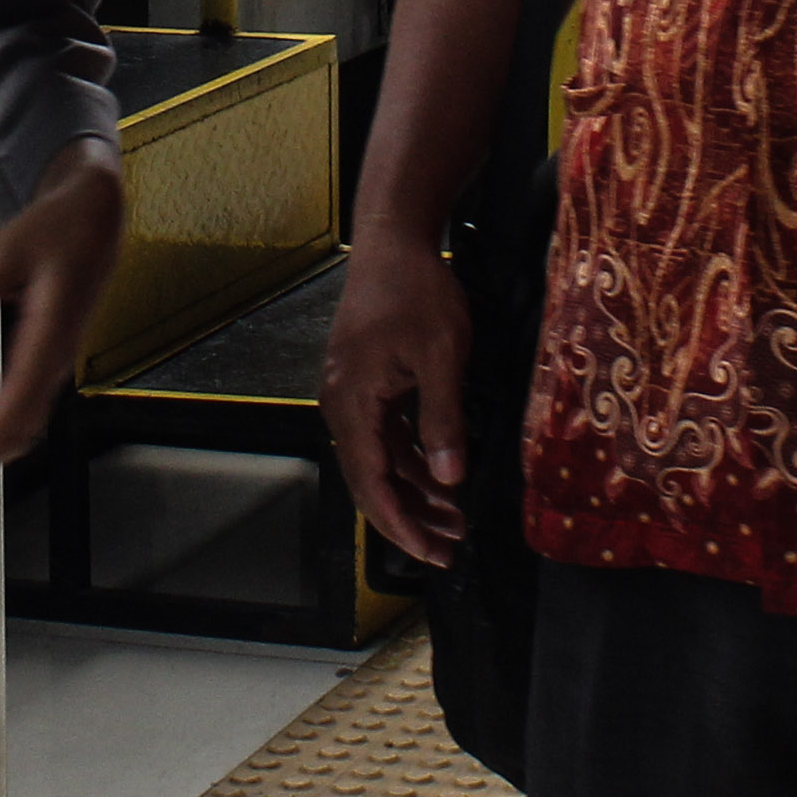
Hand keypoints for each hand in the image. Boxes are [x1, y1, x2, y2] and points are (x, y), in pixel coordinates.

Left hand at [0, 144, 124, 501]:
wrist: (97, 214)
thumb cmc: (56, 226)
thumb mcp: (6, 250)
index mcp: (50, 335)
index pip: (12, 406)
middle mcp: (57, 359)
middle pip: (14, 434)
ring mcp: (55, 362)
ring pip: (20, 429)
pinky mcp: (49, 359)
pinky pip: (22, 411)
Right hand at [320, 239, 473, 567]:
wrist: (392, 242)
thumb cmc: (417, 293)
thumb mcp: (441, 355)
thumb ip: (443, 419)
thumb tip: (450, 480)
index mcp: (353, 404)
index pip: (371, 483)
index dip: (400, 525)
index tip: (431, 555)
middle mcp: (342, 406)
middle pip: (370, 480)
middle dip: (408, 519)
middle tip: (448, 550)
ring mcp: (351, 396)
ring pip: (378, 461)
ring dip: (414, 492)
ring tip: (454, 521)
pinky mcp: (366, 385)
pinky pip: (384, 437)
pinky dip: (411, 461)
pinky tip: (442, 477)